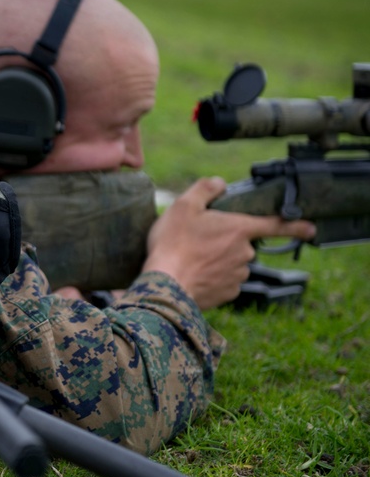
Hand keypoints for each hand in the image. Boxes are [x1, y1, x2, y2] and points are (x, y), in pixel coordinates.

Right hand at [142, 177, 315, 309]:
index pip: (275, 224)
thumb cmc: (173, 244)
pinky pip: (225, 281)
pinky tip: (194, 273)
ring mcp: (238, 275)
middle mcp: (245, 253)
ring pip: (233, 263)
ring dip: (218, 260)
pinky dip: (212, 277)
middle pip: (241, 243)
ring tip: (191, 258)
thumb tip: (220, 184)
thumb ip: (205, 189)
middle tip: (198, 240)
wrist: (165, 285)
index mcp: (239, 229)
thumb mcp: (183, 206)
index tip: (311, 228)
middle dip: (225, 241)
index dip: (296, 225)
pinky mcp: (228, 293)